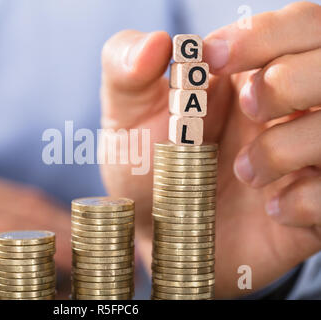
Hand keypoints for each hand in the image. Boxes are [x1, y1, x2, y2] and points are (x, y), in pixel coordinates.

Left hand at [100, 1, 320, 297]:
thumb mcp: (126, 115)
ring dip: (289, 146)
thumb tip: (157, 42)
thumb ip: (126, 68)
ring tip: (243, 172)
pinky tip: (273, 209)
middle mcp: (288, 107)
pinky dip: (308, 199)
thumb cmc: (147, 164)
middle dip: (292, 81)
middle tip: (249, 108)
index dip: (265, 34)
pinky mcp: (315, 205)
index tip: (214, 62)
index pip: (296, 25)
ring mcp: (306, 155)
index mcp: (249, 73)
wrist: (157, 231)